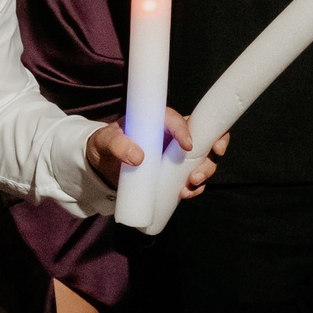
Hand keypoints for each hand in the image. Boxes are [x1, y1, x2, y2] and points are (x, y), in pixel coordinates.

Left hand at [84, 108, 227, 194]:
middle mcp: (172, 136)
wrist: (102, 167)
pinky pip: (193, 178)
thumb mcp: (105, 141)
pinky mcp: (174, 173)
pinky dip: (195, 187)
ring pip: (203, 159)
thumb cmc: (105, 145)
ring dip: (204, 173)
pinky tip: (186, 194)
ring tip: (190, 186)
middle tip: (198, 173)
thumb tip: (138, 157)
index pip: (177, 119)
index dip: (186, 130)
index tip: (187, 146)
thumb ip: (117, 144)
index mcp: (158, 121)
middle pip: (203, 137)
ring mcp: (176, 155)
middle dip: (210, 153)